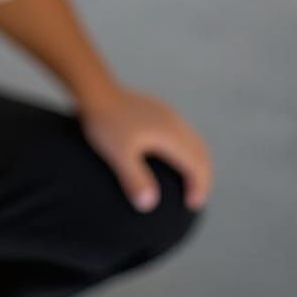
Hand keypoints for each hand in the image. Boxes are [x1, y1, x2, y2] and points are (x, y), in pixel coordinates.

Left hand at [76, 84, 213, 213]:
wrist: (94, 89)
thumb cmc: (105, 123)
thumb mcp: (118, 154)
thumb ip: (135, 179)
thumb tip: (149, 205)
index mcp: (171, 135)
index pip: (195, 165)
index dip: (198, 188)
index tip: (191, 206)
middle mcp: (174, 122)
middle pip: (201, 153)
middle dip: (203, 177)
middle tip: (195, 198)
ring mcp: (167, 113)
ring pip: (194, 140)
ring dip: (197, 162)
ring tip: (189, 180)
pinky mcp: (157, 108)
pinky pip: (183, 131)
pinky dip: (187, 149)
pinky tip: (173, 155)